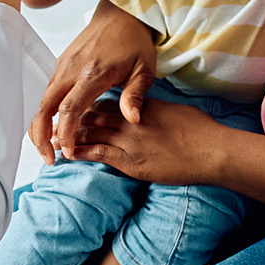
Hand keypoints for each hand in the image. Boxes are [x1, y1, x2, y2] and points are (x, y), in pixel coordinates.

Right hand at [30, 0, 158, 162]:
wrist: (121, 14)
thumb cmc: (134, 42)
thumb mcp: (144, 69)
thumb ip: (135, 95)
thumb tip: (132, 119)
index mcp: (92, 72)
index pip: (70, 108)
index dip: (65, 133)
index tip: (68, 153)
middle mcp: (71, 68)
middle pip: (45, 106)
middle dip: (41, 135)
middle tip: (48, 159)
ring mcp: (63, 65)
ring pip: (41, 100)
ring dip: (39, 126)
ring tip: (46, 149)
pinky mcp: (61, 64)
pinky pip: (47, 92)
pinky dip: (44, 112)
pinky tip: (51, 129)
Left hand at [66, 97, 225, 186]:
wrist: (211, 150)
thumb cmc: (200, 130)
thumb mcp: (174, 110)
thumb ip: (154, 108)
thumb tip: (146, 109)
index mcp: (141, 105)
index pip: (106, 102)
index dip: (89, 107)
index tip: (77, 110)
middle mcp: (130, 120)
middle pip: (93, 116)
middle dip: (72, 120)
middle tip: (55, 123)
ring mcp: (129, 141)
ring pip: (91, 134)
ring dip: (70, 136)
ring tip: (53, 139)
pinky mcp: (130, 161)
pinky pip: (99, 154)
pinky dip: (81, 152)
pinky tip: (68, 154)